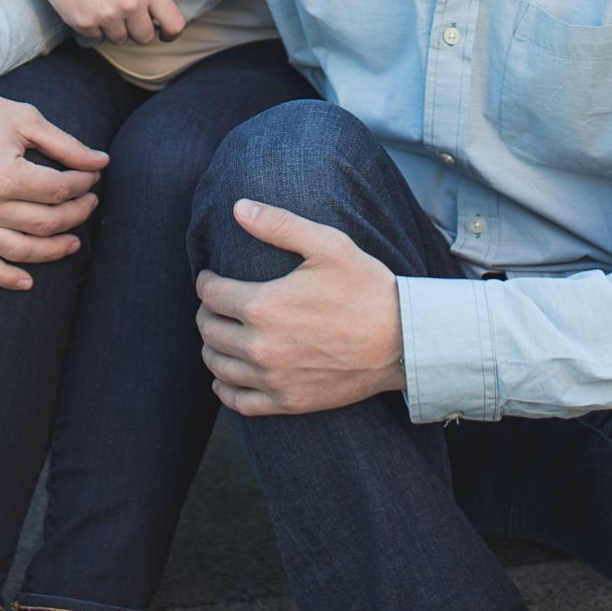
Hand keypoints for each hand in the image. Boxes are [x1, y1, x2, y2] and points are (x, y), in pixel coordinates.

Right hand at [0, 0, 183, 46]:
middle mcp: (130, 5)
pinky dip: (90, 26)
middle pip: (144, 38)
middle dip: (135, 30)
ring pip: (118, 39)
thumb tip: (154, 16)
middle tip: (122, 15)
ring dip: (111, 28)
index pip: (173, 24)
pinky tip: (83, 3)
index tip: (163, 34)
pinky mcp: (82, 22)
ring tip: (99, 2)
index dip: (170, 33)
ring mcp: (106, 16)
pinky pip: (94, 36)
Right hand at [0, 59, 109, 290]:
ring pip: (20, 251)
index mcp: (4, 175)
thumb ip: (66, 145)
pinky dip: (4, 278)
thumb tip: (102, 163)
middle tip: (89, 202)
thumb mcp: (25, 119)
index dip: (83, 183)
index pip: (59, 191)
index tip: (91, 175)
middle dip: (77, 213)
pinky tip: (28, 282)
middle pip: (46, 223)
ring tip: (74, 241)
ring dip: (54, 250)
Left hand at [194, 200, 406, 414]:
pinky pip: (240, 402)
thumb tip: (238, 207)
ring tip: (220, 333)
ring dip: (211, 347)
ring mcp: (274, 378)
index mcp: (263, 306)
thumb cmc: (368, 289)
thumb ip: (279, 224)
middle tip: (216, 303)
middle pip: (209, 329)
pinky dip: (225, 389)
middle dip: (206, 311)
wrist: (405, 341)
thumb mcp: (328, 245)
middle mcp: (261, 347)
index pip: (210, 294)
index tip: (211, 276)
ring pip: (217, 365)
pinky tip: (224, 378)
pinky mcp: (289, 402)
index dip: (206, 281)